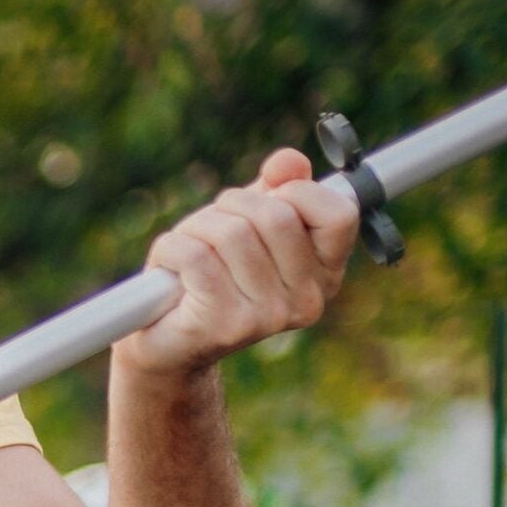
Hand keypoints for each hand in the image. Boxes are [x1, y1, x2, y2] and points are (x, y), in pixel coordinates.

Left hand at [114, 147, 359, 386]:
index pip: (339, 214)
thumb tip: (287, 162)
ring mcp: (268, 317)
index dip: (297, 192)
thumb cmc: (211, 274)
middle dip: (231, 205)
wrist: (167, 344)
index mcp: (325, 275)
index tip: (267, 201)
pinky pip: (196, 256)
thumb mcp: (248, 223)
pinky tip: (168, 268)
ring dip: (196, 227)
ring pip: (232, 232)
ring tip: (187, 251)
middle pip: (275, 215)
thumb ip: (276, 188)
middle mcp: (307, 301)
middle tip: (210, 228)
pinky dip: (170, 248)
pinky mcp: (226, 326)